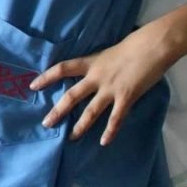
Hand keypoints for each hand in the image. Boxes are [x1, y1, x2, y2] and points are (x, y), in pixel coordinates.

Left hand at [31, 24, 174, 145]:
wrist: (153, 45)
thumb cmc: (134, 45)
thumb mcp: (108, 52)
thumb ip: (99, 64)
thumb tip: (93, 72)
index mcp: (91, 62)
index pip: (62, 69)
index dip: (47, 77)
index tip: (33, 86)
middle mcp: (96, 77)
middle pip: (72, 95)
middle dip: (58, 111)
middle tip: (46, 124)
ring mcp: (111, 88)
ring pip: (91, 111)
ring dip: (80, 126)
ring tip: (71, 137)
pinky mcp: (127, 97)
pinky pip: (116, 118)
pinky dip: (110, 131)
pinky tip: (103, 142)